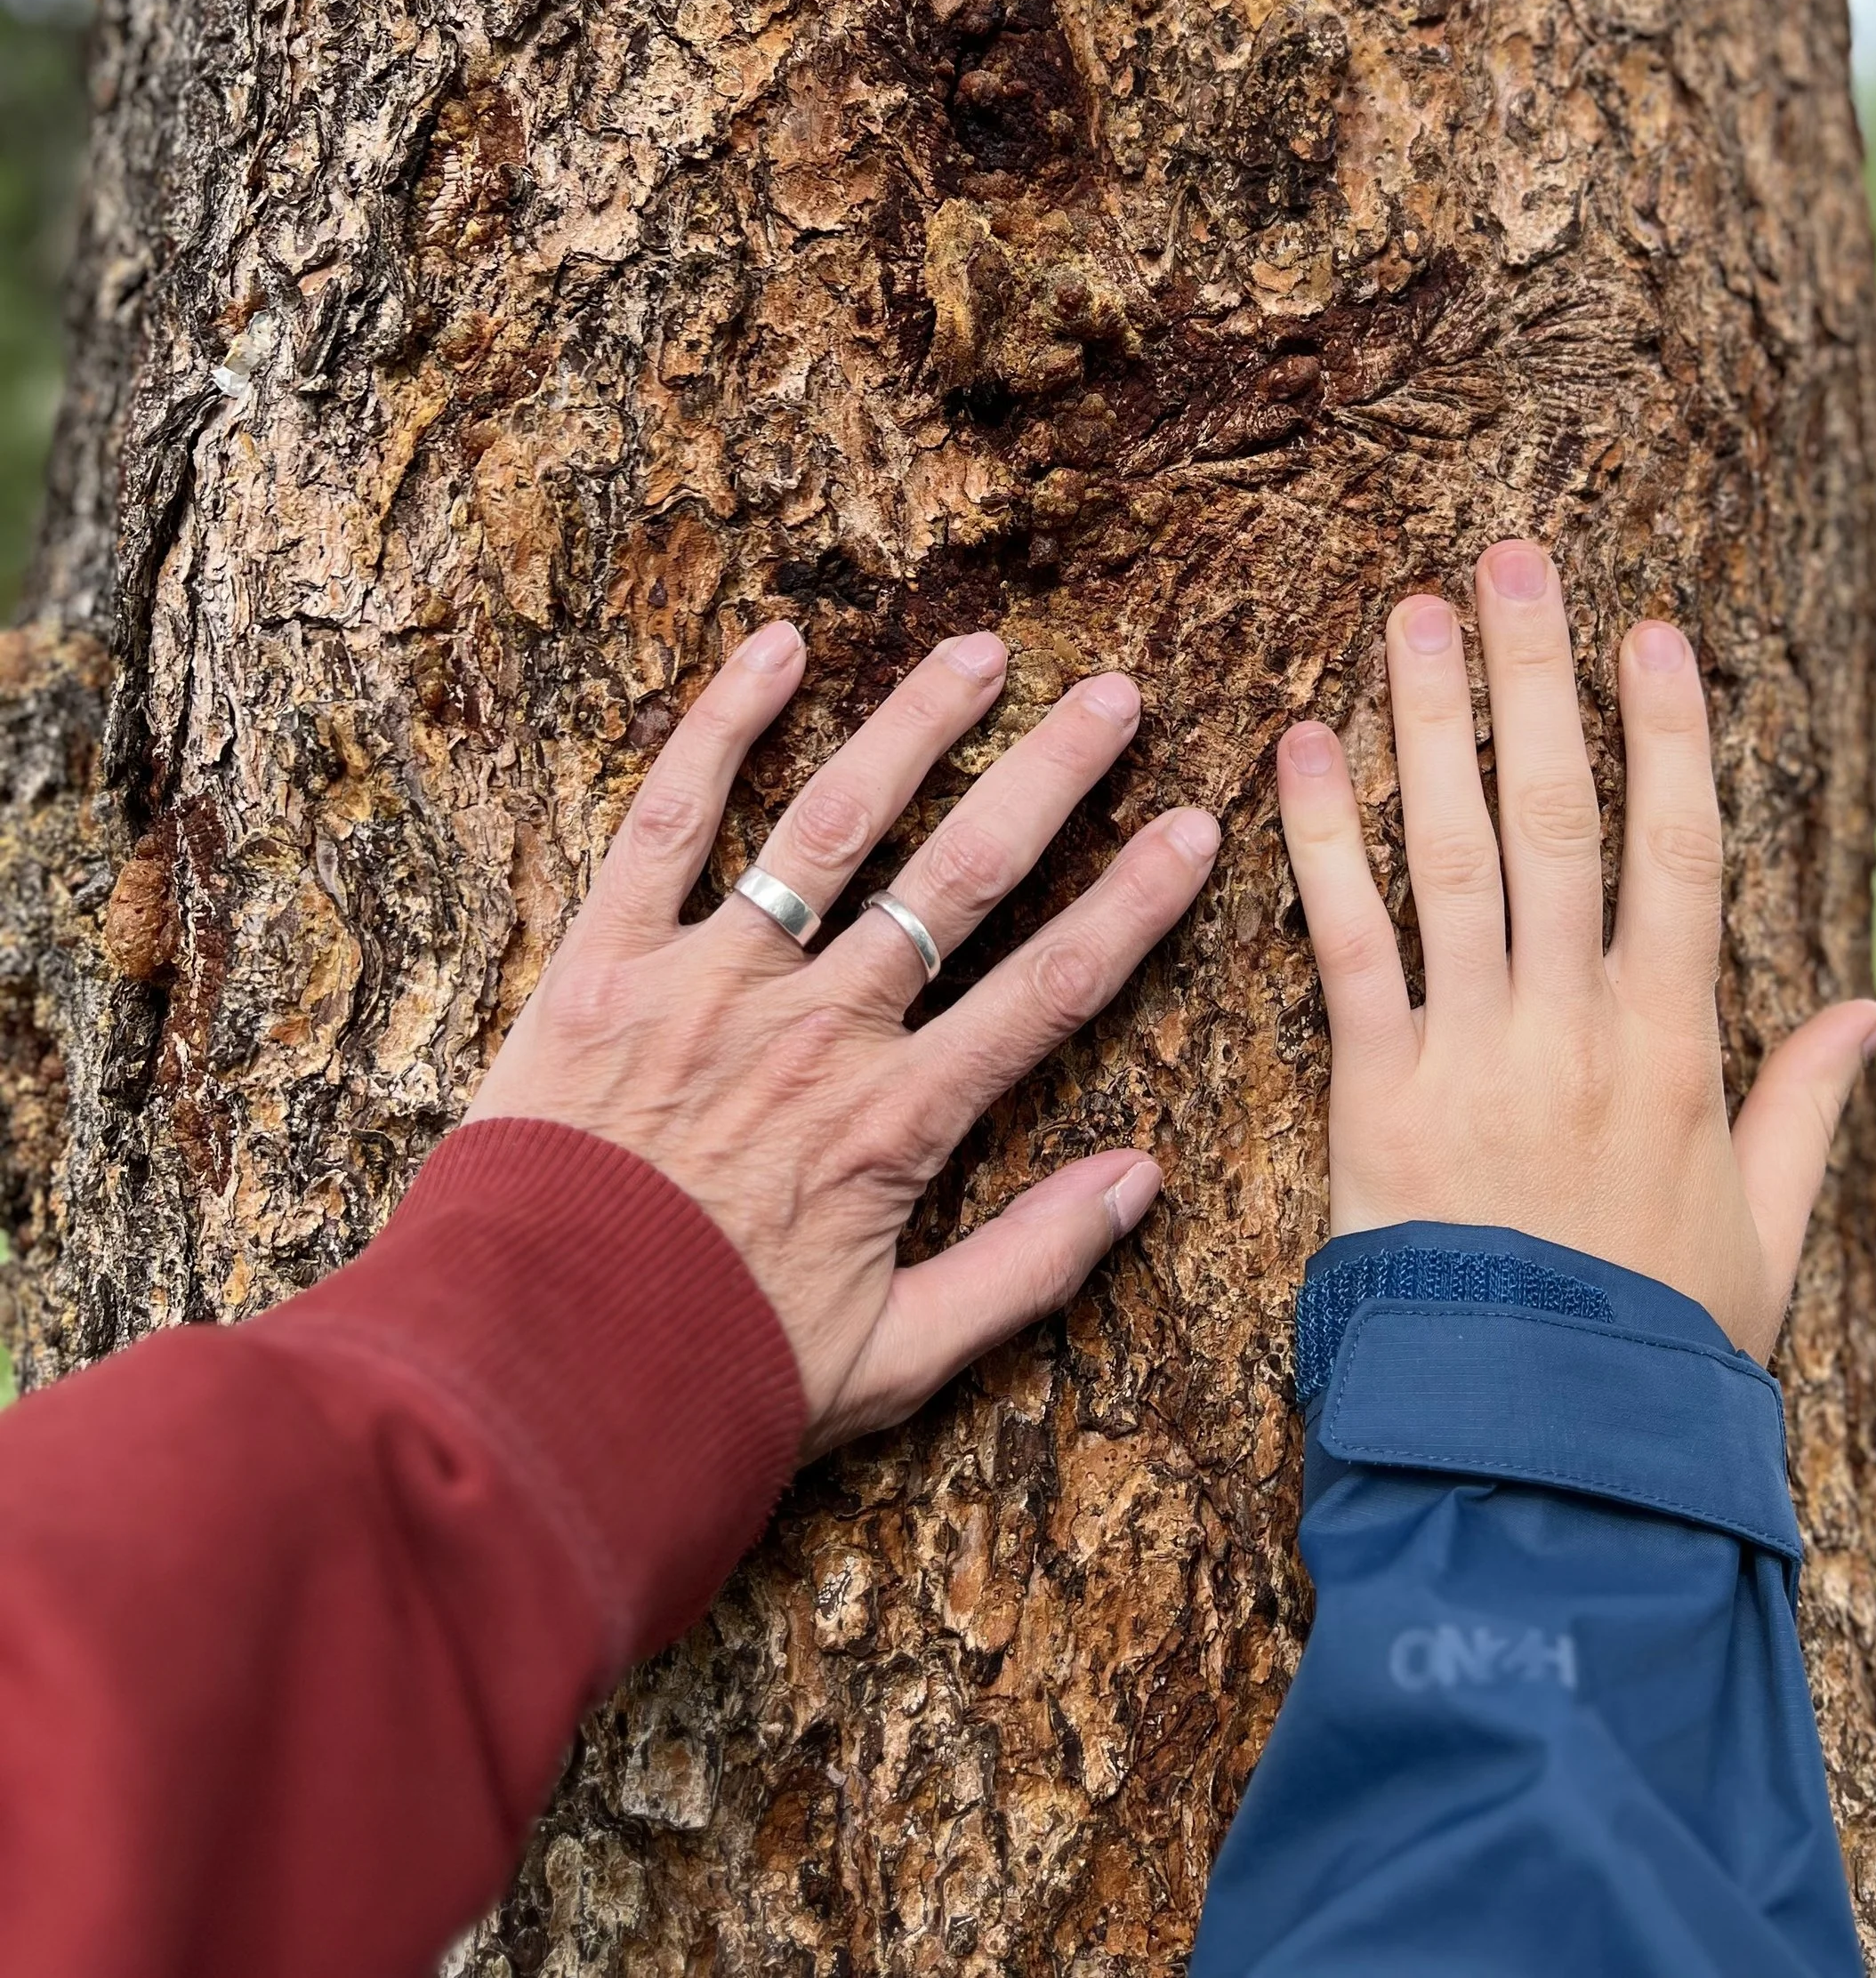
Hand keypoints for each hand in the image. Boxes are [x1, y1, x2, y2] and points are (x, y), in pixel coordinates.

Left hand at [468, 622, 1216, 1454]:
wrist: (527, 1382)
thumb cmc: (712, 1375)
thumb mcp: (896, 1360)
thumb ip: (1027, 1267)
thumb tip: (1142, 1181)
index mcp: (895, 1122)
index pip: (1049, 987)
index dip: (1134, 902)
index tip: (1195, 828)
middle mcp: (819, 1031)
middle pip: (959, 875)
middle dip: (1049, 775)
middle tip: (1115, 697)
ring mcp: (711, 982)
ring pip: (832, 823)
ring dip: (914, 726)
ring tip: (980, 651)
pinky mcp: (607, 960)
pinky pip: (669, 819)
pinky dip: (721, 724)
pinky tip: (779, 646)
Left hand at [1276, 542, 1875, 1360]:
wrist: (1540, 1448)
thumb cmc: (1653, 1340)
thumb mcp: (1761, 1225)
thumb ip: (1807, 1104)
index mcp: (1675, 1045)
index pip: (1678, 852)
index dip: (1666, 734)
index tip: (1652, 629)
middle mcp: (1576, 1025)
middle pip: (1559, 816)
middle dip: (1536, 680)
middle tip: (1513, 561)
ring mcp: (1474, 1052)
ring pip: (1452, 854)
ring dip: (1429, 722)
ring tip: (1408, 612)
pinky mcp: (1376, 1096)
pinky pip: (1347, 944)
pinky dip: (1321, 842)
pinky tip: (1299, 750)